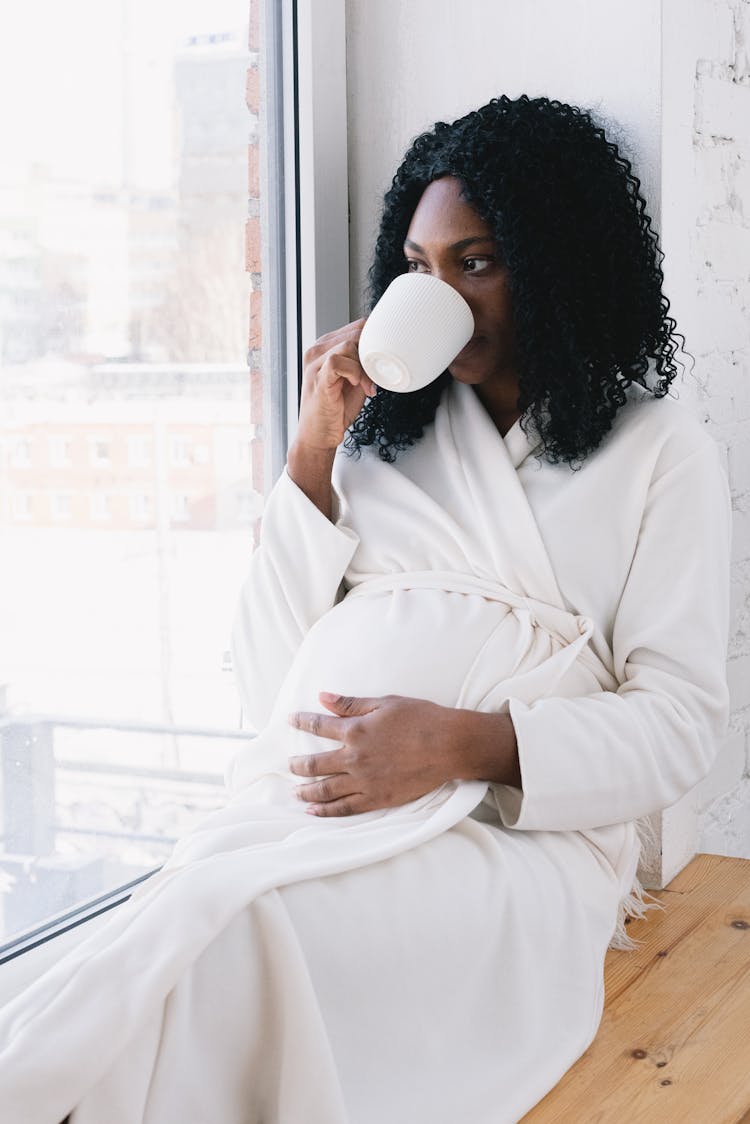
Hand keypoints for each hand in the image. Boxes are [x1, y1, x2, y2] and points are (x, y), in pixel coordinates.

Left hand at [288, 692, 459, 815]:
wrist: (449, 745)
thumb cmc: (420, 718)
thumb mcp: (385, 703)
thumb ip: (350, 704)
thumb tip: (322, 697)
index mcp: (355, 731)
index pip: (319, 726)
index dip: (302, 722)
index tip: (290, 720)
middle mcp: (355, 758)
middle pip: (315, 764)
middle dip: (298, 765)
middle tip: (288, 765)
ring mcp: (365, 781)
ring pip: (325, 790)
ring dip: (306, 792)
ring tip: (294, 792)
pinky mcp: (378, 798)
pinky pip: (346, 808)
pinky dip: (326, 811)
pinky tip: (314, 811)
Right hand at [294, 319, 376, 453]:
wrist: (319, 436)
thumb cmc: (336, 409)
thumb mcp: (354, 379)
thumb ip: (364, 362)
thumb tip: (384, 352)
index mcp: (325, 347)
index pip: (356, 327)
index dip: (373, 343)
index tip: (378, 364)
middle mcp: (317, 351)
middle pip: (355, 333)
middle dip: (371, 355)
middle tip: (373, 378)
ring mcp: (315, 364)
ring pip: (349, 345)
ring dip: (364, 367)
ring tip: (365, 386)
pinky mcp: (318, 378)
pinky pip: (338, 361)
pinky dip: (353, 372)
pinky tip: (355, 386)